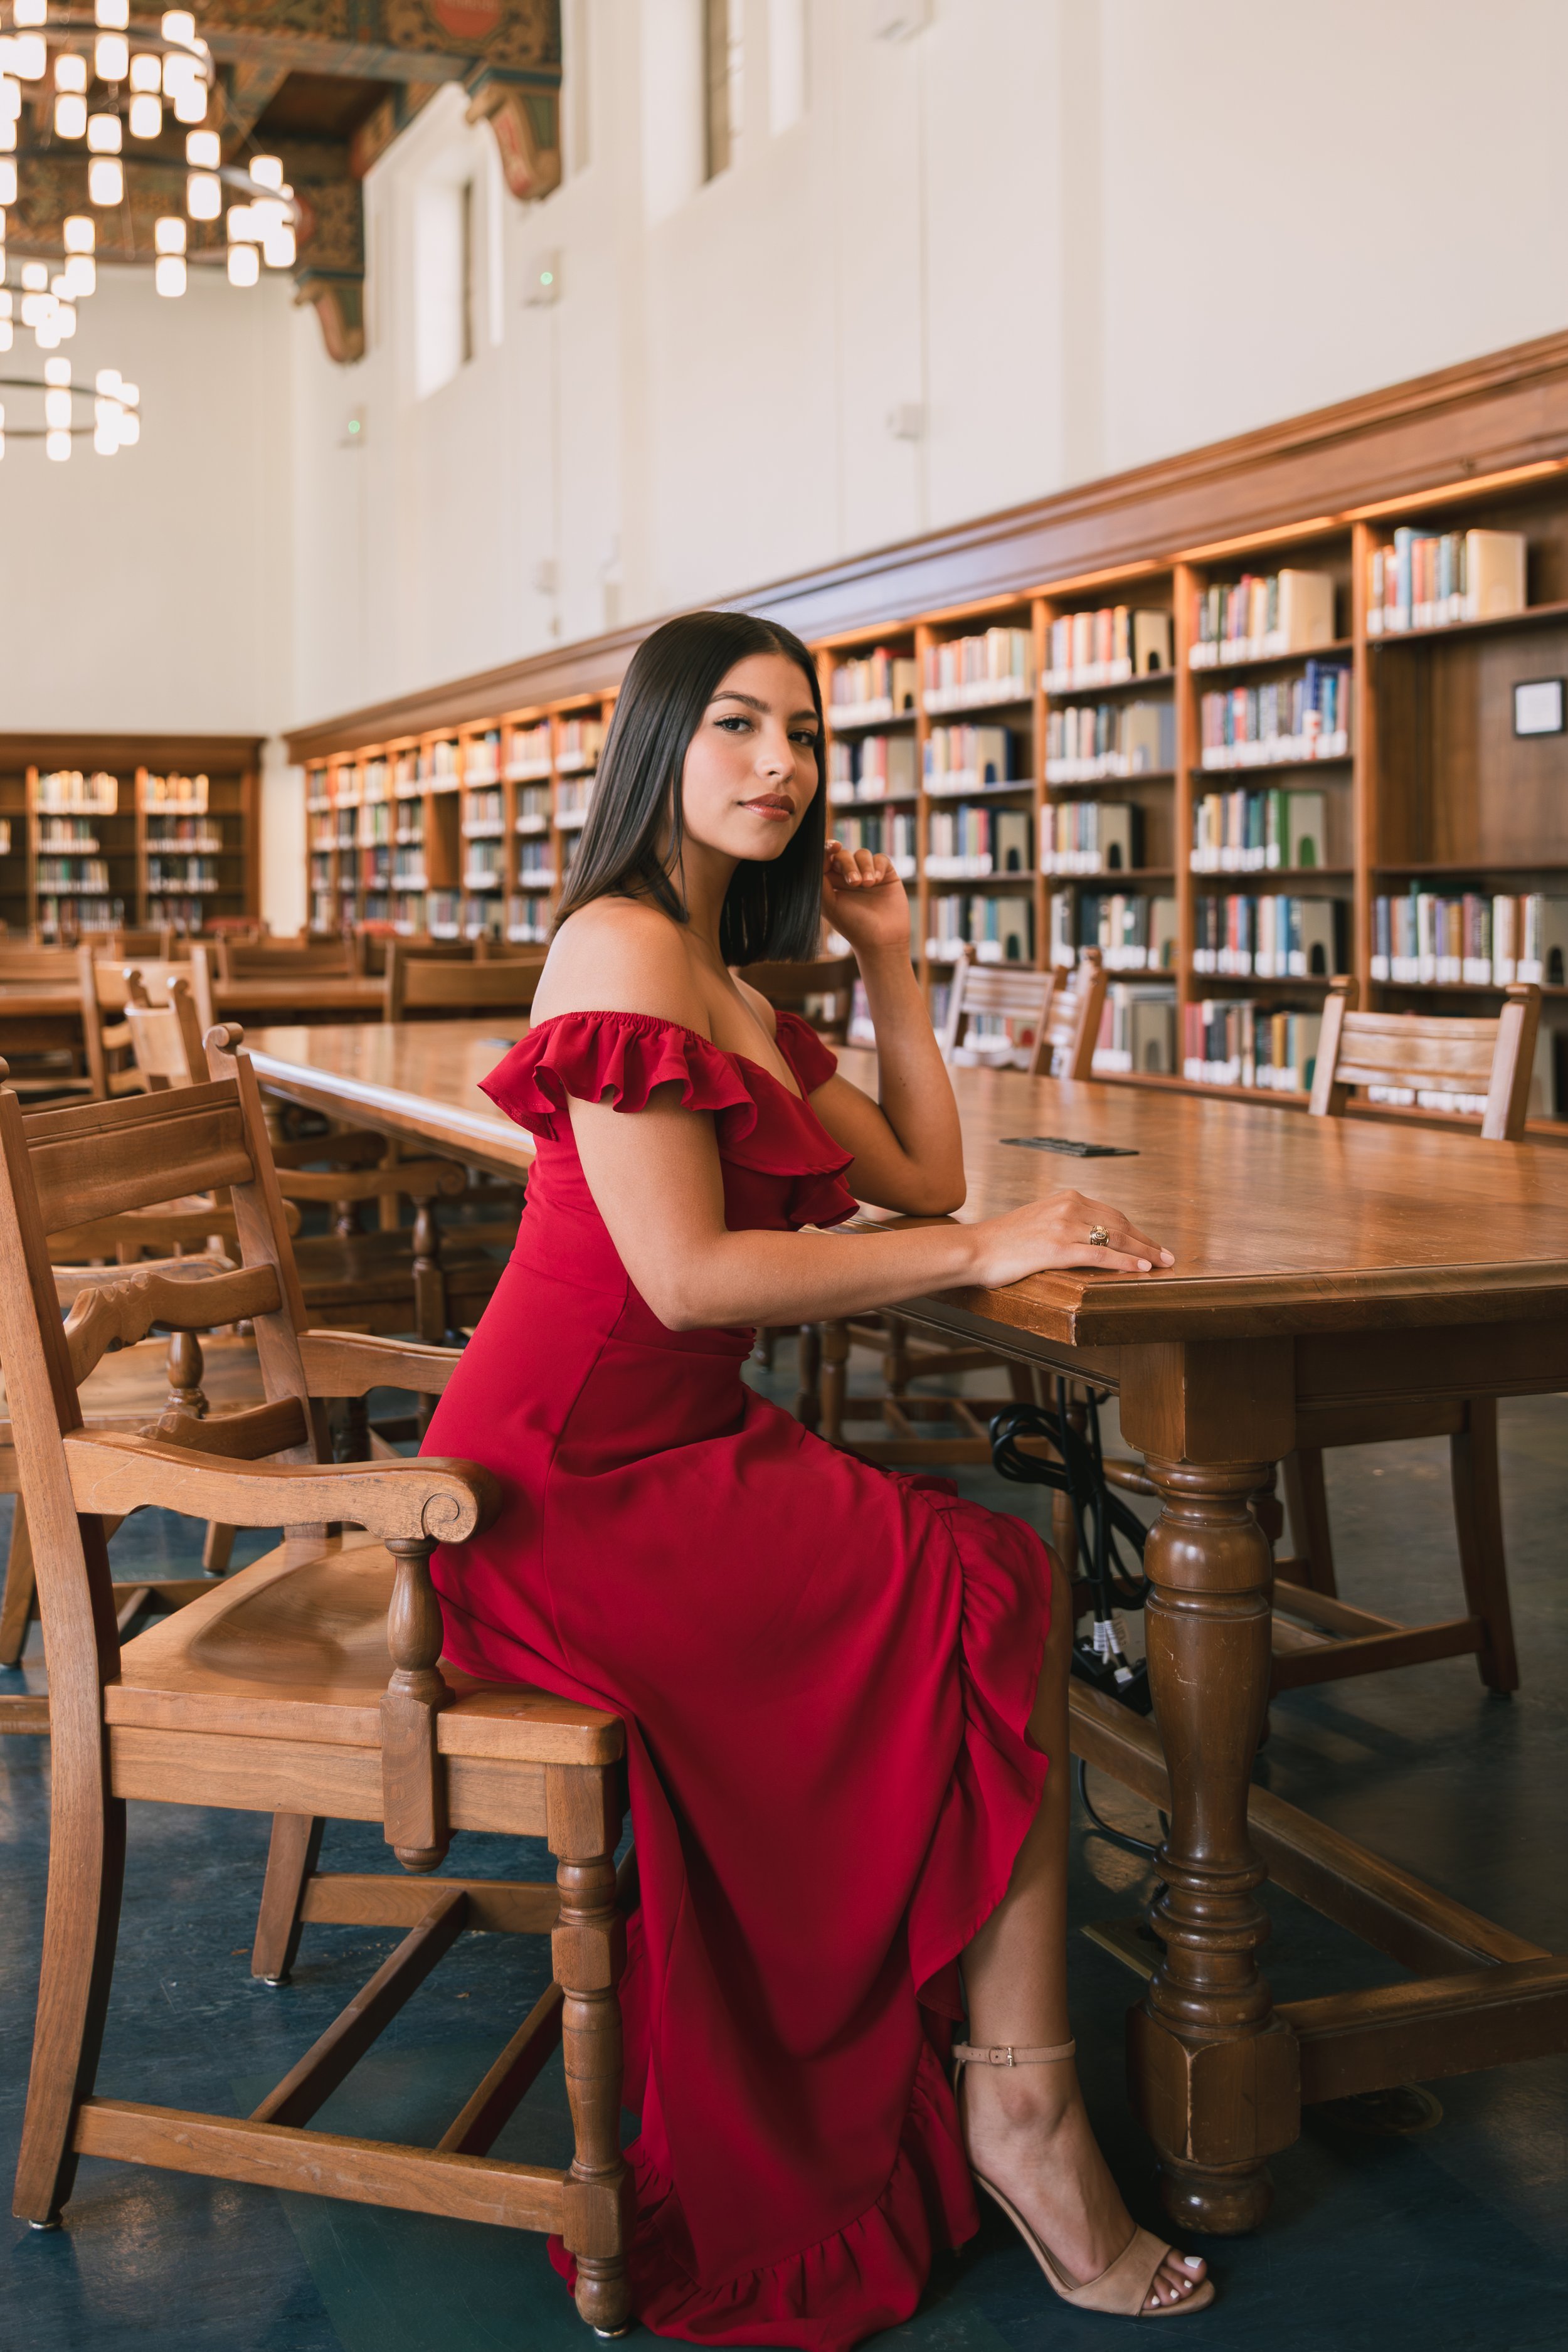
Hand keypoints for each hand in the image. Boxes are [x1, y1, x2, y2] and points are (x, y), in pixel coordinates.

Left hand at [822, 844, 909, 956]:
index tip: (833, 848)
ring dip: (864, 867)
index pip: (826, 858)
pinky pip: (880, 859)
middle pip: (844, 855)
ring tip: (868, 884)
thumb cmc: (853, 926)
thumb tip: (813, 859)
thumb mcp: (830, 904)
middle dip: (847, 864)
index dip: (827, 849)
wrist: (882, 940)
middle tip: (854, 883)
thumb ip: (819, 882)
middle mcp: (847, 876)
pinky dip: (877, 866)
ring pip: (862, 854)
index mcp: (831, 883)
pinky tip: (877, 880)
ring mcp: (867, 874)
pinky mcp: (885, 874)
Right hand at [967, 1188, 1173, 1284]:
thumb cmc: (1001, 1241)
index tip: (1151, 1243)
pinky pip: (1100, 1256)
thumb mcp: (1038, 1221)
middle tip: (1167, 1256)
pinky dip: (1124, 1262)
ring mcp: (1063, 1227)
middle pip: (1120, 1224)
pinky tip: (1140, 1270)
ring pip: (1114, 1239)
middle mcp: (1068, 1207)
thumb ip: (1064, 1224)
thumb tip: (1087, 1239)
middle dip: (1146, 1242)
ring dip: (1143, 1253)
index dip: (1136, 1230)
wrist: (973, 1248)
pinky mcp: (1057, 1248)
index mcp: (1065, 1198)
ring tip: (1161, 1264)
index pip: (1112, 1214)